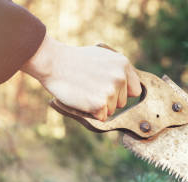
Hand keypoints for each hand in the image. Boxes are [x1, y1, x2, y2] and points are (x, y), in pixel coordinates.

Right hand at [21, 34, 141, 120]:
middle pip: (122, 102)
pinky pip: (102, 117)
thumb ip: (116, 70)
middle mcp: (120, 77)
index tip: (111, 91)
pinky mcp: (100, 104)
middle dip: (108, 99)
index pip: (135, 90)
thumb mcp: (102, 57)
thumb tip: (126, 85)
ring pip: (112, 110)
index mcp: (123, 64)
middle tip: (91, 87)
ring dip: (99, 106)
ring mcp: (111, 91)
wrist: (52, 61)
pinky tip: (82, 98)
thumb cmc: (73, 60)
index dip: (122, 93)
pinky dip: (91, 113)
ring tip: (85, 91)